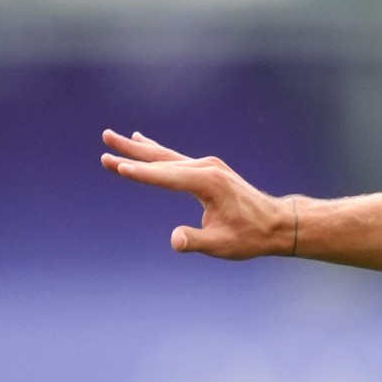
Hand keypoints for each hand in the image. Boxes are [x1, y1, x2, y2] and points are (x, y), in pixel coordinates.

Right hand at [99, 129, 296, 258]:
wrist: (276, 224)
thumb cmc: (250, 236)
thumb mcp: (221, 244)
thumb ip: (195, 240)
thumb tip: (175, 241)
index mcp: (208, 182)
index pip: (166, 177)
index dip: (140, 173)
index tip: (117, 166)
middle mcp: (206, 168)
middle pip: (161, 159)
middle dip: (130, 153)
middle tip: (105, 141)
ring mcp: (208, 165)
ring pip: (165, 155)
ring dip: (138, 148)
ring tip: (113, 137)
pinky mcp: (208, 169)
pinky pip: (175, 158)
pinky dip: (156, 151)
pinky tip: (142, 141)